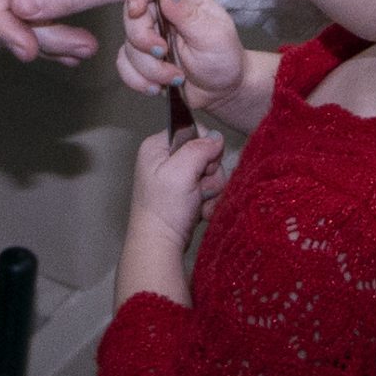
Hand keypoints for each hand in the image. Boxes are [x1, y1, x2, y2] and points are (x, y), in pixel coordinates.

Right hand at [119, 0, 249, 114]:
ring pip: (128, 46)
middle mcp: (163, 16)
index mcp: (183, 0)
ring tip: (175, 77)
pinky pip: (125, 66)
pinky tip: (158, 87)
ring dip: (149, 68)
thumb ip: (188, 14)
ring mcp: (151, 38)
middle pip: (132, 16)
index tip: (137, 12)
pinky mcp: (143, 60)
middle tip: (163, 53)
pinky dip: (138, 80)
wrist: (222, 93)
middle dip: (143, 40)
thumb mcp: (213, 36)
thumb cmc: (224, 60)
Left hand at [126, 125, 226, 257]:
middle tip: (197, 189)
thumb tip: (217, 138)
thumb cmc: (163, 210)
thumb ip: (199, 149)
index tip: (201, 166)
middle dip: (209, 174)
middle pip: (207, 153)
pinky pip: (210, 190)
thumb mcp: (180, 172)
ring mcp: (177, 178)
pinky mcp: (187, 194)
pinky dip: (209, 202)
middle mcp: (166, 159)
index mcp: (157, 146)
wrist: (160, 245)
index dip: (204, 147)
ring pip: (212, 173)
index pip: (193, 130)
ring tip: (198, 203)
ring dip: (211, 191)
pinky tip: (200, 211)